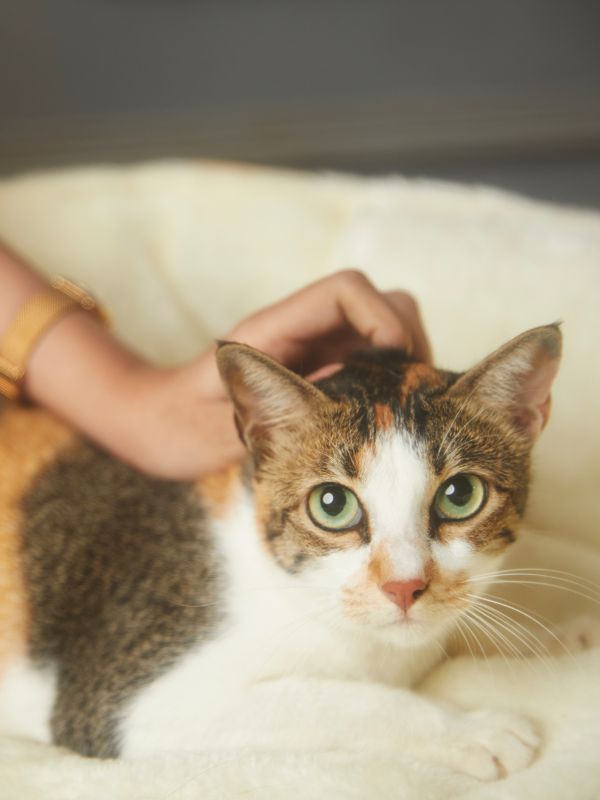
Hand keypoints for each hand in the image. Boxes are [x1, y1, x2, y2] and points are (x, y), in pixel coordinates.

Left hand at [123, 270, 430, 477]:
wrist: (152, 424)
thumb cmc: (172, 426)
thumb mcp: (214, 428)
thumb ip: (270, 408)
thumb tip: (340, 385)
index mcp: (270, 330)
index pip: (347, 290)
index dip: (384, 318)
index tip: (397, 366)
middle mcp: (297, 331)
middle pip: (377, 303)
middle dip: (406, 340)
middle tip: (414, 398)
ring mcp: (310, 349)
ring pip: (380, 330)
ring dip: (404, 362)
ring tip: (408, 412)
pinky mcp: (316, 371)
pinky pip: (370, 361)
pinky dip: (391, 381)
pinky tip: (388, 420)